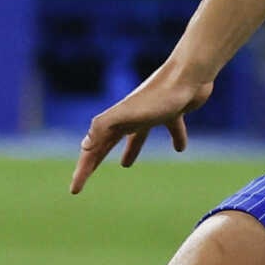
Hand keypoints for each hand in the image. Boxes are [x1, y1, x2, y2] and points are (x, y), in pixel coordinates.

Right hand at [70, 58, 215, 192]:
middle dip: (95, 161)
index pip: (93, 150)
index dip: (83, 170)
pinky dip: (174, 139)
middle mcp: (130, 116)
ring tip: (125, 166)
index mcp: (116, 120)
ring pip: (136, 136)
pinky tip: (180, 149)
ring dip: (129, 150)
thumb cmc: (160, 96)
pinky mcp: (173, 111)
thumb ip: (104, 127)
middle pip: (108, 143)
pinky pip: (171, 129)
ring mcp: (151, 113)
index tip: (74, 191)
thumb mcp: (128, 114)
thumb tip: (84, 147)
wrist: (190, 74)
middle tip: (84, 178)